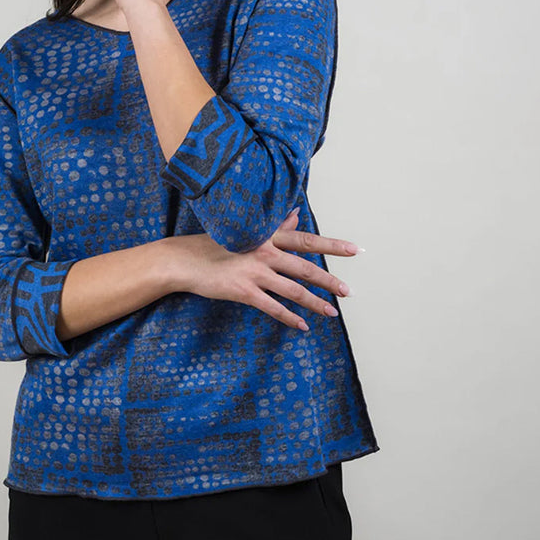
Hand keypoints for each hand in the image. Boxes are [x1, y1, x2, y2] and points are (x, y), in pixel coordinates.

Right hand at [169, 209, 358, 331]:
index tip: (355, 250)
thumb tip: (296, 214)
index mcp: (267, 236)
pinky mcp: (244, 291)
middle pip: (305, 267)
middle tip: (349, 291)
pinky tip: (302, 325)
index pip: (306, 240)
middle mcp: (264, 252)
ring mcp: (254, 272)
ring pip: (293, 290)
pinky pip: (273, 307)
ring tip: (331, 312)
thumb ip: (274, 224)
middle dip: (329, 280)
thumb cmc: (214, 244)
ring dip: (314, 303)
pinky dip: (289, 318)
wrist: (184, 260)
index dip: (332, 245)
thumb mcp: (245, 231)